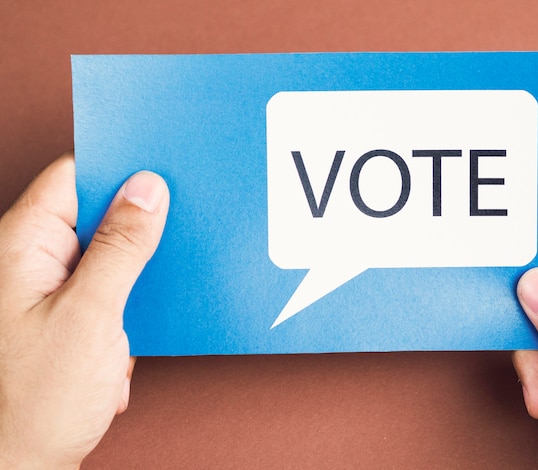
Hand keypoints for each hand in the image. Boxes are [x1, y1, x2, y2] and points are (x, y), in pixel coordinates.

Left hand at [0, 153, 168, 467]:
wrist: (21, 466)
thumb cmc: (35, 402)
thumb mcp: (90, 316)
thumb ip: (120, 248)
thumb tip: (147, 190)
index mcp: (23, 246)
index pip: (73, 176)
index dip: (118, 168)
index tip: (163, 170)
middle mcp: (33, 259)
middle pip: (95, 211)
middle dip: (137, 224)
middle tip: (176, 230)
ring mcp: (50, 287)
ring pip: (108, 250)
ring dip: (137, 270)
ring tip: (149, 297)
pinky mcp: (68, 313)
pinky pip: (109, 284)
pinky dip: (131, 299)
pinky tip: (134, 329)